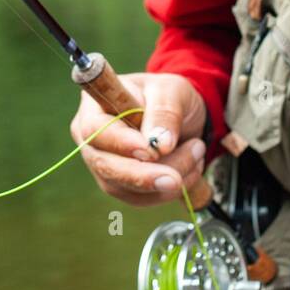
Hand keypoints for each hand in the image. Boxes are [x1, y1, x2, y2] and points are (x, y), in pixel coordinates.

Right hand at [69, 71, 208, 206]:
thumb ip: (165, 113)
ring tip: (196, 154)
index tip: (150, 151)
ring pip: (124, 187)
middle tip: (175, 179)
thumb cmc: (168, 96)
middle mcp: (93, 140)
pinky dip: (168, 191)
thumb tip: (160, 146)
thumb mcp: (172, 91)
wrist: (182, 116)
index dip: (121, 143)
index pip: (96, 129)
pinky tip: (192, 170)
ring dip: (165, 180)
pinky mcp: (121, 186)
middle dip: (143, 176)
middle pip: (105, 166)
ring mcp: (104, 165)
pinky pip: (140, 198)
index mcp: (94, 107)